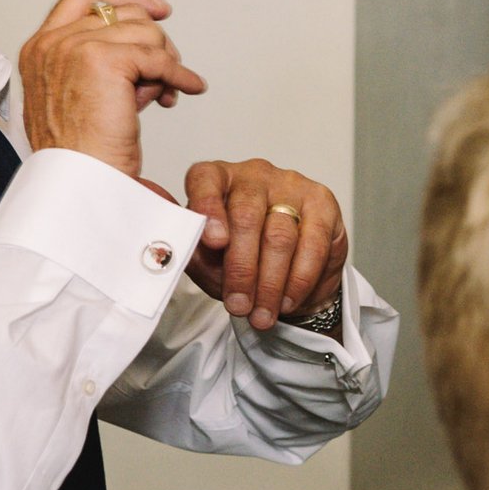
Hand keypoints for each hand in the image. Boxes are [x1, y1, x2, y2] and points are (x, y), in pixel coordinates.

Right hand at [17, 0, 207, 176]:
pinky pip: (158, 57)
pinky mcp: (103, 60)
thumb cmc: (78, 155)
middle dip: (154, 41)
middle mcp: (53, 43)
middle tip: (165, 70)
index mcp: (40, 48)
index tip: (155, 6)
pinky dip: (180, 75)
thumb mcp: (76, 96)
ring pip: (145, 32)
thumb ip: (96, 63)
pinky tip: (186, 89)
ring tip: (162, 93)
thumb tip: (145, 44)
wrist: (76, 184)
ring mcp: (76, 47)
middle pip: (123, 12)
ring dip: (165, 62)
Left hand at [184, 161, 346, 330]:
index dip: (208, 208)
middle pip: (246, 216)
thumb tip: (166, 251)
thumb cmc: (238, 257)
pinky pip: (313, 244)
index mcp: (216, 178)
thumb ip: (193, 252)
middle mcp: (252, 175)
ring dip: (270, 283)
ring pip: (280, 235)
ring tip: (261, 314)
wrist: (286, 271)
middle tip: (239, 305)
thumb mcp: (208, 258)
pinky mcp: (322, 202)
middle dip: (241, 268)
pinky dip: (298, 280)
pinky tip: (286, 301)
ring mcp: (290, 185)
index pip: (205, 180)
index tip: (213, 241)